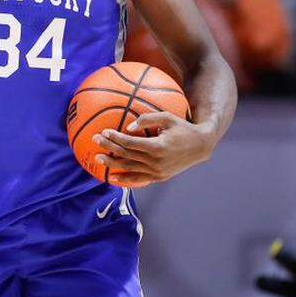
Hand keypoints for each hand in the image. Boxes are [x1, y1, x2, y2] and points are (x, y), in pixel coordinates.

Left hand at [92, 112, 214, 188]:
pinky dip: (125, 179)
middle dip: (109, 148)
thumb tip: (127, 127)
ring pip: (129, 169)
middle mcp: (156, 162)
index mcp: (157, 146)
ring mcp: (157, 172)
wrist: (200, 146)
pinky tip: (112, 177)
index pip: (130, 143)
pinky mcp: (159, 178)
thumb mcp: (167, 117)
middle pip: (126, 155)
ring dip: (112, 164)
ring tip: (98, 159)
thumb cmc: (182, 127)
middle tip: (95, 140)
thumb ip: (147, 119)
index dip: (115, 138)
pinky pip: (138, 179)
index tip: (104, 131)